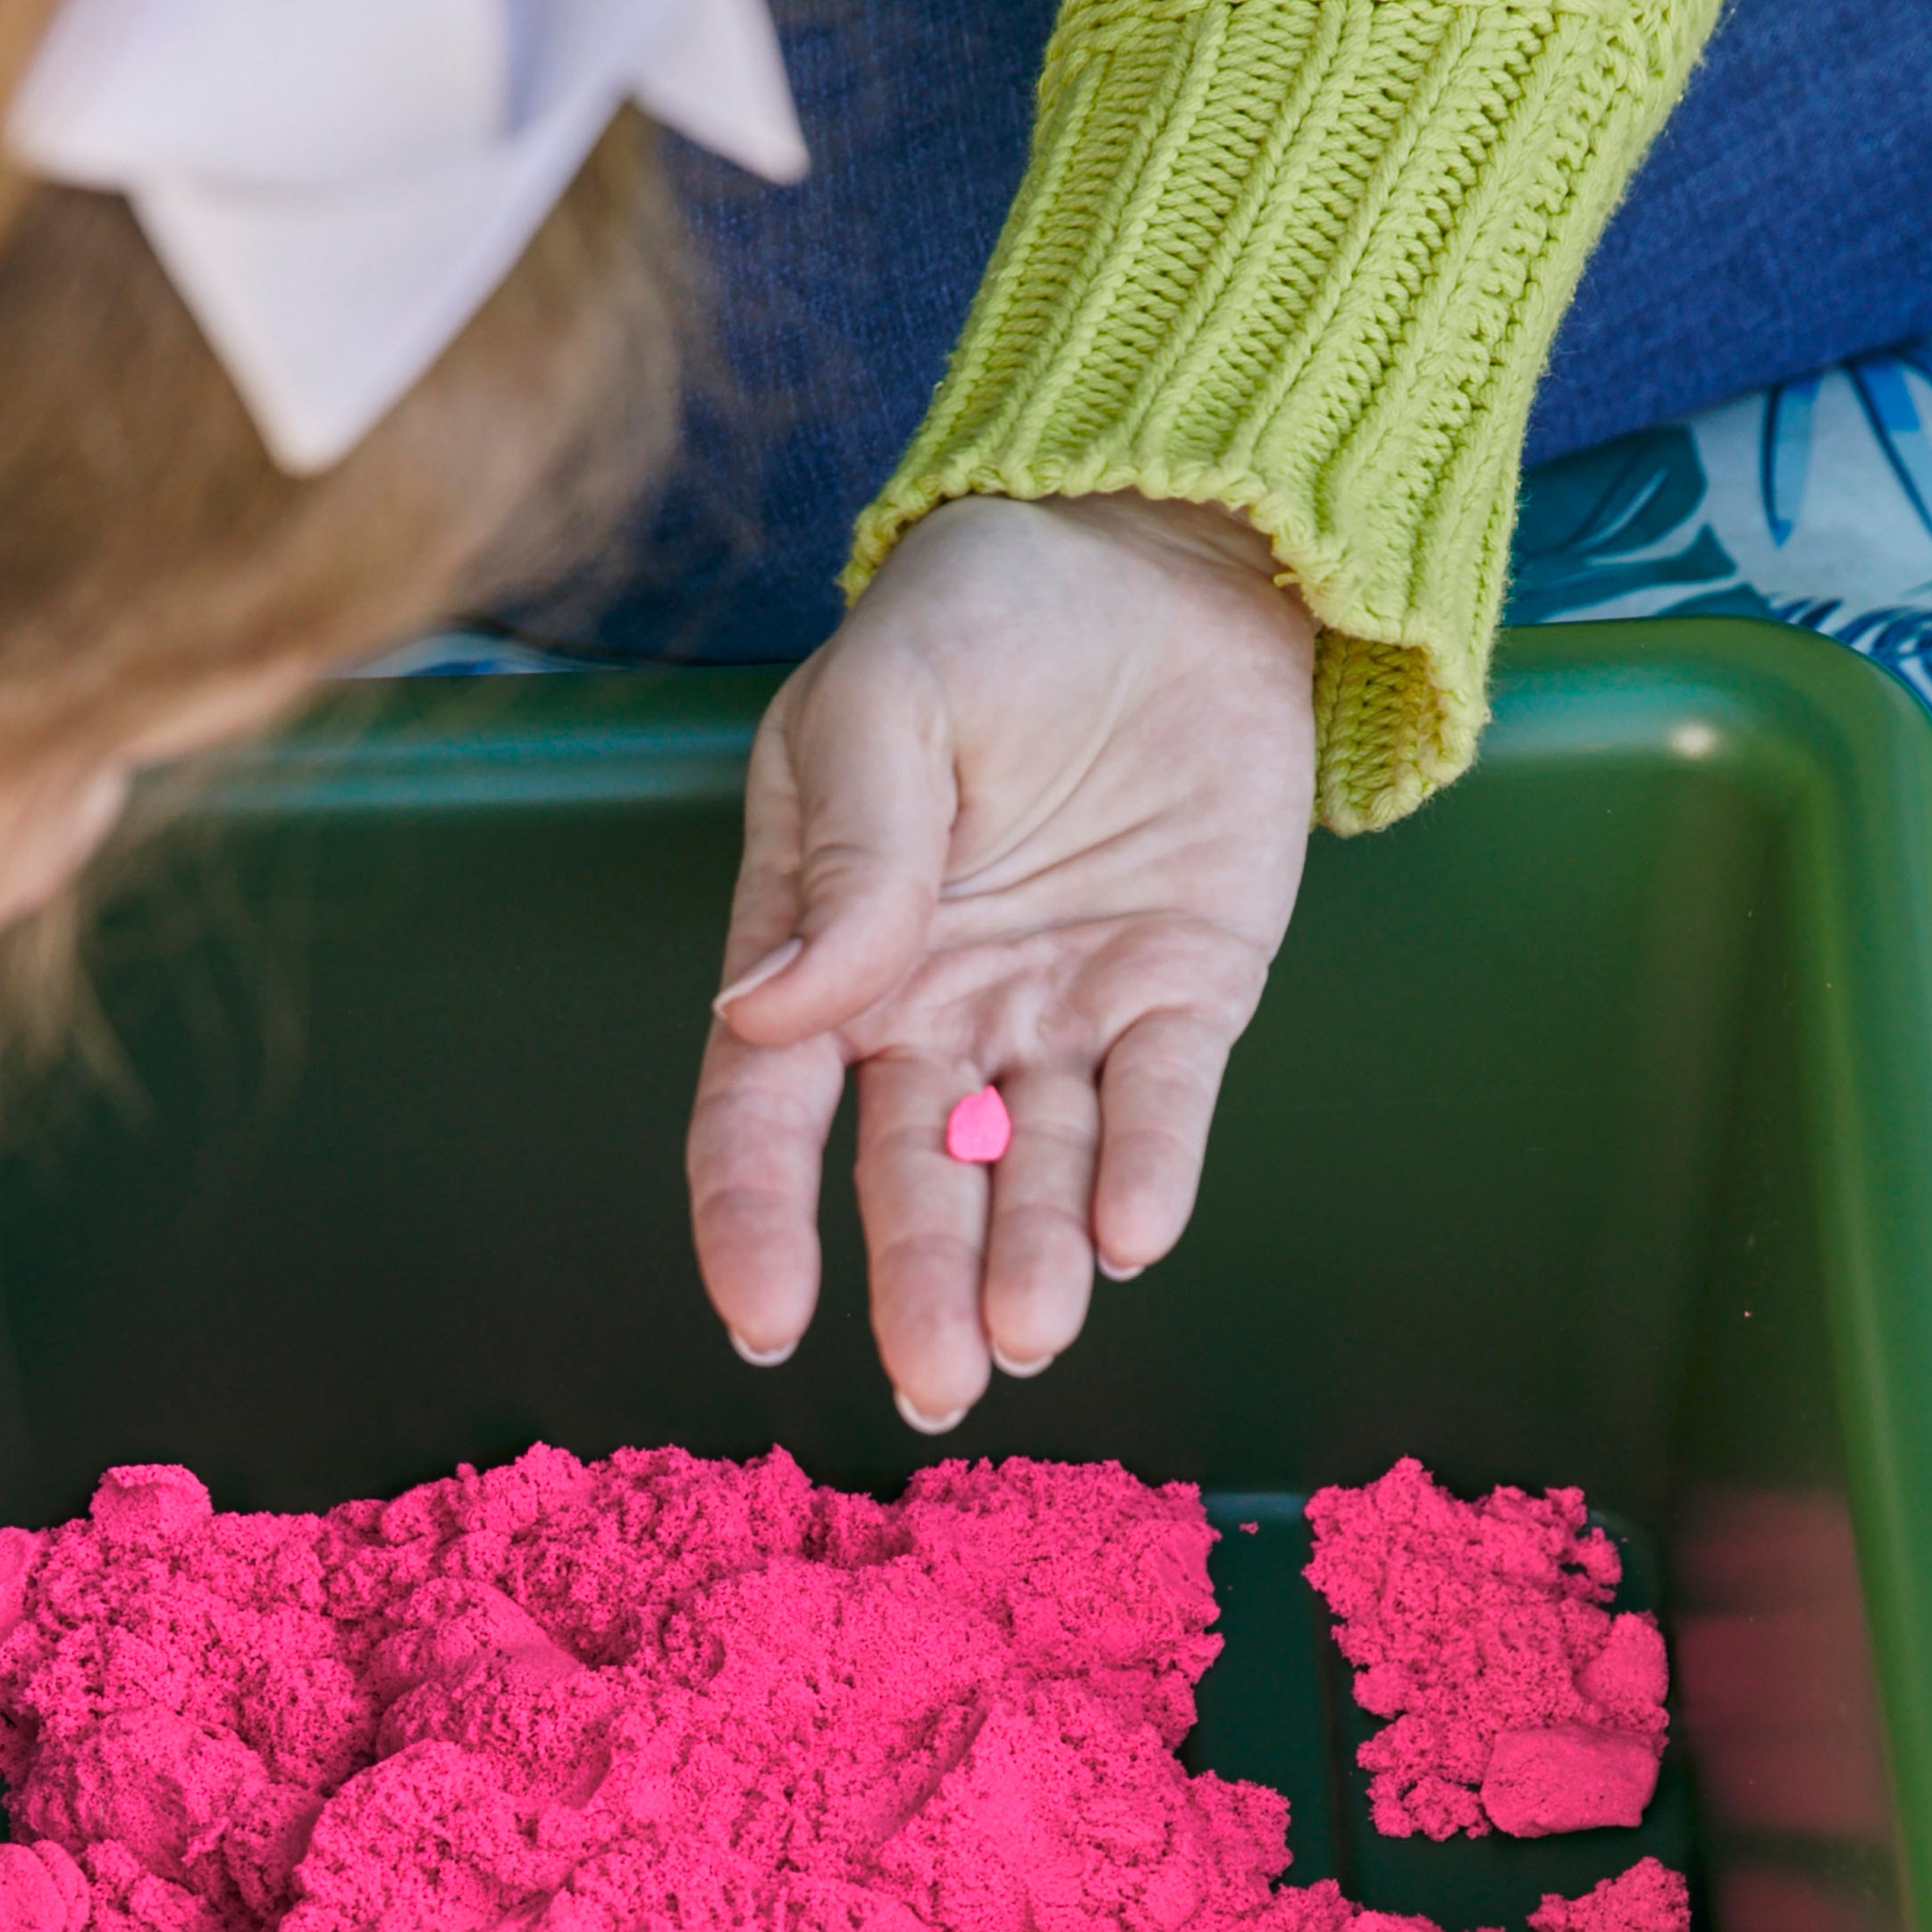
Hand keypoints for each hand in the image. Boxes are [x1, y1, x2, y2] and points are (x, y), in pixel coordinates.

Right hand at [690, 492, 1315, 1428]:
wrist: (1165, 549)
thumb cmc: (986, 617)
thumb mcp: (879, 706)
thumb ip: (844, 863)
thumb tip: (771, 1013)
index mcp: (821, 952)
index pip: (761, 1114)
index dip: (754, 1221)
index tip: (766, 1319)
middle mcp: (934, 1011)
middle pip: (908, 1175)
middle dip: (920, 1283)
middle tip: (935, 1382)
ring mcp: (1057, 1012)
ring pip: (1033, 1167)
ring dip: (1030, 1258)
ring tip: (1033, 1331)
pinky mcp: (1178, 995)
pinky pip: (1157, 1102)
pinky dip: (1146, 1170)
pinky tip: (1131, 1233)